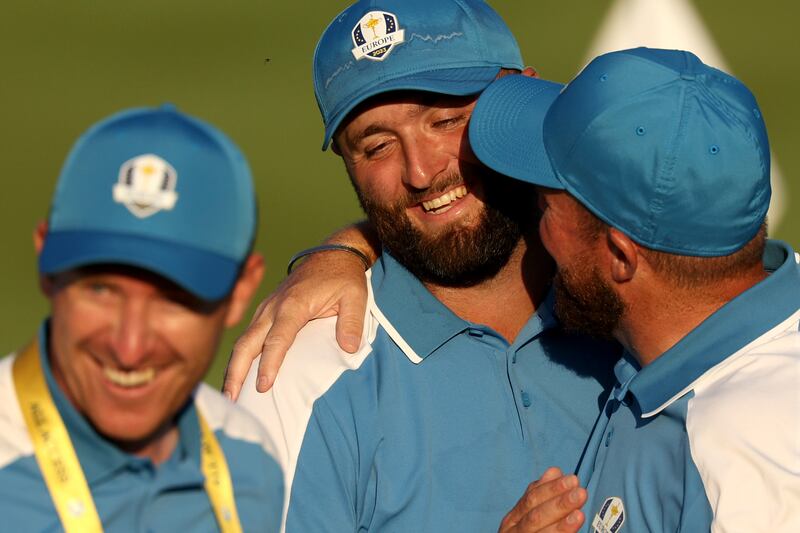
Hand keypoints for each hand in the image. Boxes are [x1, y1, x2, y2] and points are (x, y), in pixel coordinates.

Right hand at [223, 246, 369, 399]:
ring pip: (244, 340)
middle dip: (237, 371)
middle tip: (232, 399)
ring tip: (229, 395)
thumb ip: (352, 322)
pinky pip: (249, 335)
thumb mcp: (356, 296)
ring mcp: (266, 308)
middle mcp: (274, 307)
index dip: (269, 363)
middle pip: (248, 342)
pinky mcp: (266, 311)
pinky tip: (238, 375)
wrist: (333, 254)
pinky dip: (241, 356)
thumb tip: (349, 348)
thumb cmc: (343, 278)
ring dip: (234, 367)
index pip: (278, 339)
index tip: (263, 386)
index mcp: (294, 304)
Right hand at [498, 467, 586, 532]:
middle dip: (558, 503)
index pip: (531, 499)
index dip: (552, 489)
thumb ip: (540, 495)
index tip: (572, 479)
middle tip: (580, 492)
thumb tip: (554, 471)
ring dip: (561, 524)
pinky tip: (574, 528)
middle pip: (535, 516)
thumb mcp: (527, 516)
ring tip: (580, 513)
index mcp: (513, 520)